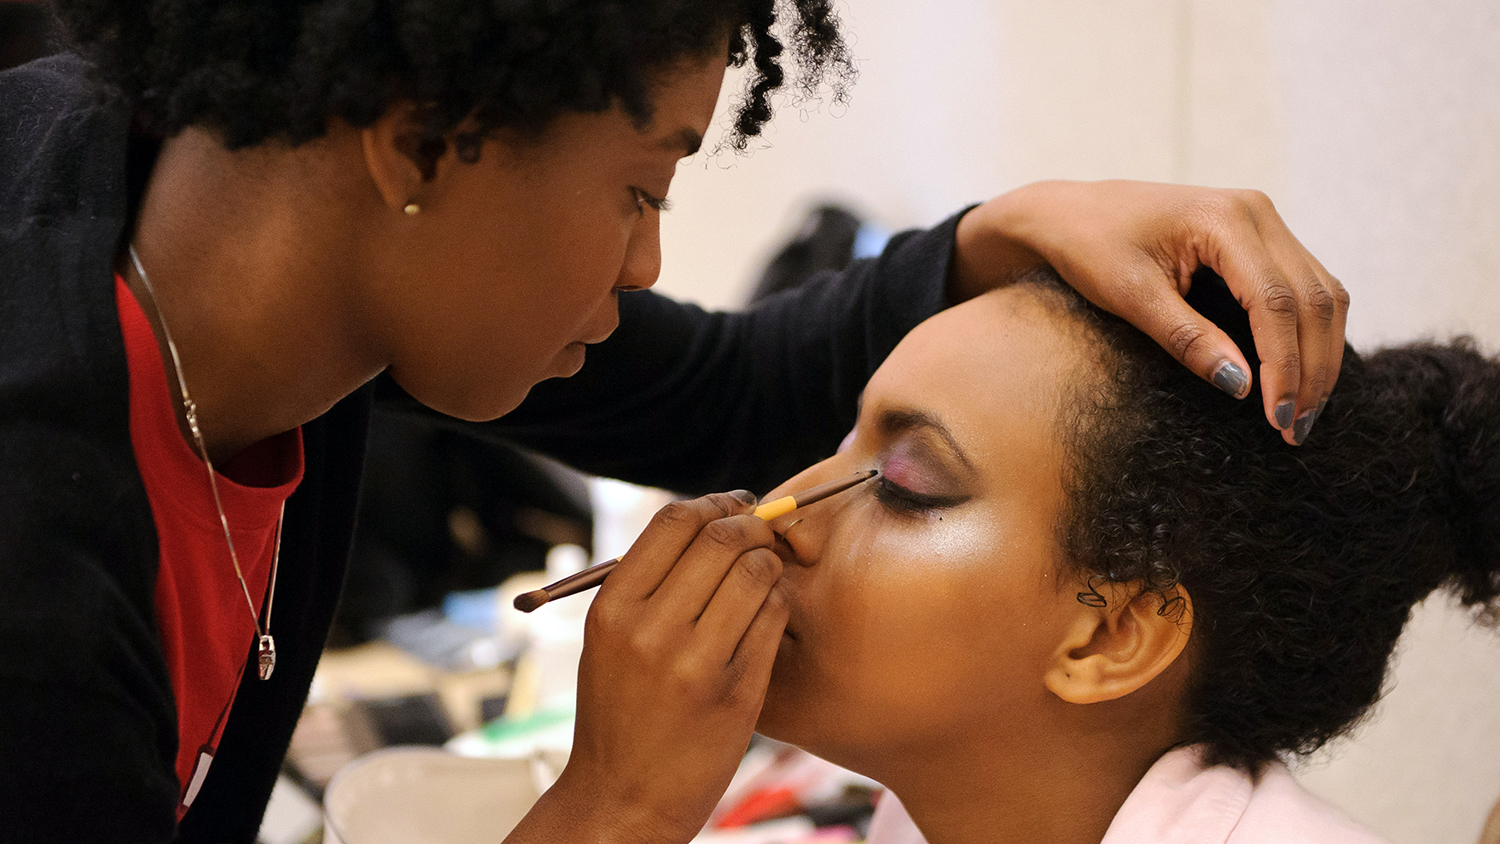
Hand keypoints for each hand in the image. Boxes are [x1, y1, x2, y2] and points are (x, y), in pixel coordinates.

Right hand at [512, 492, 787, 843]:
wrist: (622, 799)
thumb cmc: (619, 712)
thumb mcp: (608, 640)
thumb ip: (648, 583)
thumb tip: (705, 519)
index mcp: (613, 609)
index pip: (674, 521)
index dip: (713, 502)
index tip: (733, 505)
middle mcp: (650, 631)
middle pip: (721, 538)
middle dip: (752, 525)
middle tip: (761, 531)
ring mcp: (695, 663)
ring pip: (756, 573)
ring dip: (769, 562)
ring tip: (765, 573)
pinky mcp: (736, 692)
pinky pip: (773, 618)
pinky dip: (777, 603)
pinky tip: (766, 613)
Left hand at [950, 180, 1347, 444]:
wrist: (1069, 212)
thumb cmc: (1090, 248)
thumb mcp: (1131, 297)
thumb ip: (1188, 339)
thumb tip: (1242, 387)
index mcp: (1224, 219)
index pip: (1276, 302)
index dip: (1285, 366)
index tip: (1277, 420)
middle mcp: (1257, 212)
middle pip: (1314, 299)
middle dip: (1312, 370)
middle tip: (1296, 430)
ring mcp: (1264, 221)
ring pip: (1323, 294)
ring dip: (1321, 356)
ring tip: (1302, 414)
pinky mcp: (1262, 237)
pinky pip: (1305, 288)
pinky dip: (1309, 334)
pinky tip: (1298, 378)